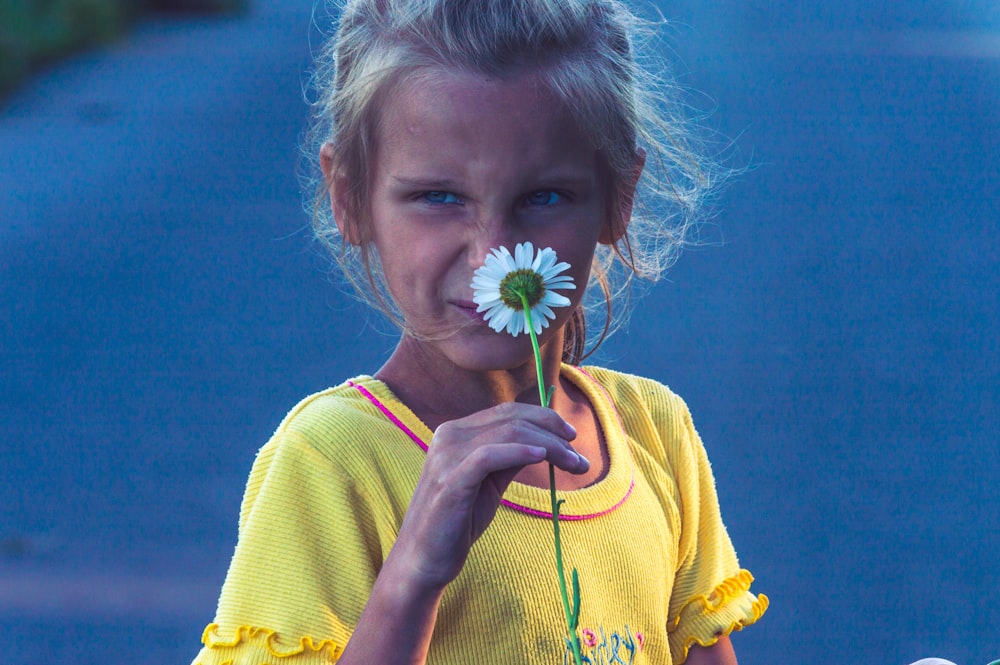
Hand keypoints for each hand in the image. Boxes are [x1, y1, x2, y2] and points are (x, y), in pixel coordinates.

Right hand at [388, 401, 588, 590]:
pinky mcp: (451, 480)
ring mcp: (447, 456)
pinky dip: (520, 452)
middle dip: (553, 432)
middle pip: (511, 418)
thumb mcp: (489, 482)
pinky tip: (542, 457)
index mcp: (456, 432)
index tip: (571, 436)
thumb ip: (511, 457)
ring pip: (508, 433)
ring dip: (549, 446)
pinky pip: (490, 455)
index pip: (507, 412)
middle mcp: (449, 436)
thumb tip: (546, 442)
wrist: (424, 558)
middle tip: (579, 456)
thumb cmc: (458, 520)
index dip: (543, 418)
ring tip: (574, 463)